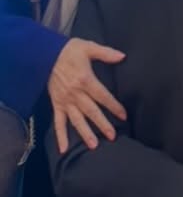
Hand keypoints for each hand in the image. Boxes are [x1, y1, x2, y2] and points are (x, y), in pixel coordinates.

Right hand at [48, 37, 126, 152]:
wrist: (45, 54)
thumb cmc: (69, 51)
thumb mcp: (89, 47)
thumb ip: (106, 53)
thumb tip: (122, 56)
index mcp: (85, 80)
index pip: (103, 96)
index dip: (114, 106)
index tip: (123, 115)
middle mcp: (75, 93)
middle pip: (91, 112)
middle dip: (102, 125)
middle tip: (112, 137)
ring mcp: (65, 100)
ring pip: (76, 120)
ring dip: (85, 133)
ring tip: (94, 146)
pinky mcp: (56, 104)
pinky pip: (58, 122)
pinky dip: (60, 136)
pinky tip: (63, 148)